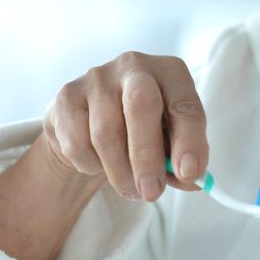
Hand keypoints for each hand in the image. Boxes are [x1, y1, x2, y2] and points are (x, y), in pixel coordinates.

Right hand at [41, 51, 207, 201]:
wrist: (90, 120)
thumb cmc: (142, 129)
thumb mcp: (169, 140)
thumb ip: (181, 160)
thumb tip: (192, 180)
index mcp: (170, 72)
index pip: (185, 104)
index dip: (190, 139)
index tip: (189, 172)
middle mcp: (135, 66)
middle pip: (141, 106)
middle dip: (147, 156)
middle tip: (151, 193)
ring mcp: (97, 77)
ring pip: (106, 133)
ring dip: (120, 173)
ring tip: (130, 187)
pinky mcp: (67, 95)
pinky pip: (77, 143)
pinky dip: (91, 165)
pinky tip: (99, 161)